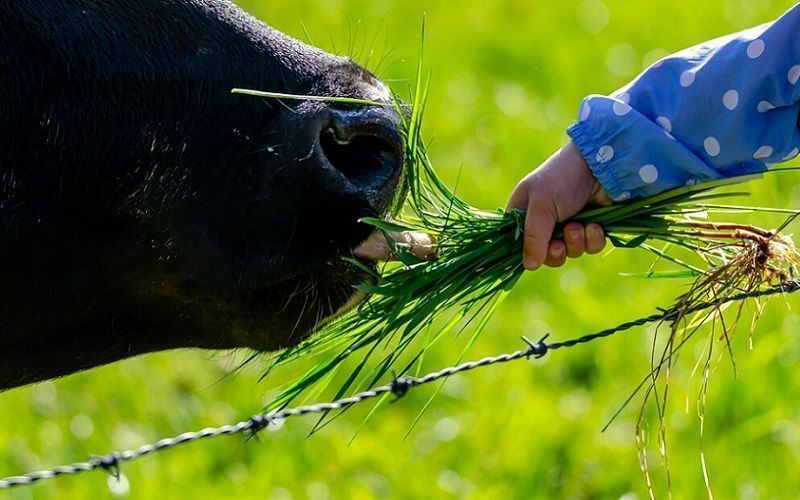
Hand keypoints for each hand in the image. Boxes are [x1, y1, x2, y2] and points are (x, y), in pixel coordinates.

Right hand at [506, 142, 609, 269]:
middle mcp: (545, 221)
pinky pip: (589, 247)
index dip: (527, 252)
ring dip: (575, 243)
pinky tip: (594, 226)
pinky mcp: (591, 227)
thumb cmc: (563, 178)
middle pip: (545, 254)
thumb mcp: (541, 206)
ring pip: (569, 253)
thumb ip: (533, 238)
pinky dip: (592, 240)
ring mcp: (569, 224)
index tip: (536, 253)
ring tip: (579, 226)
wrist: (602, 164)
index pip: (518, 243)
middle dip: (555, 252)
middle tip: (559, 243)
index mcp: (524, 212)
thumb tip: (528, 266)